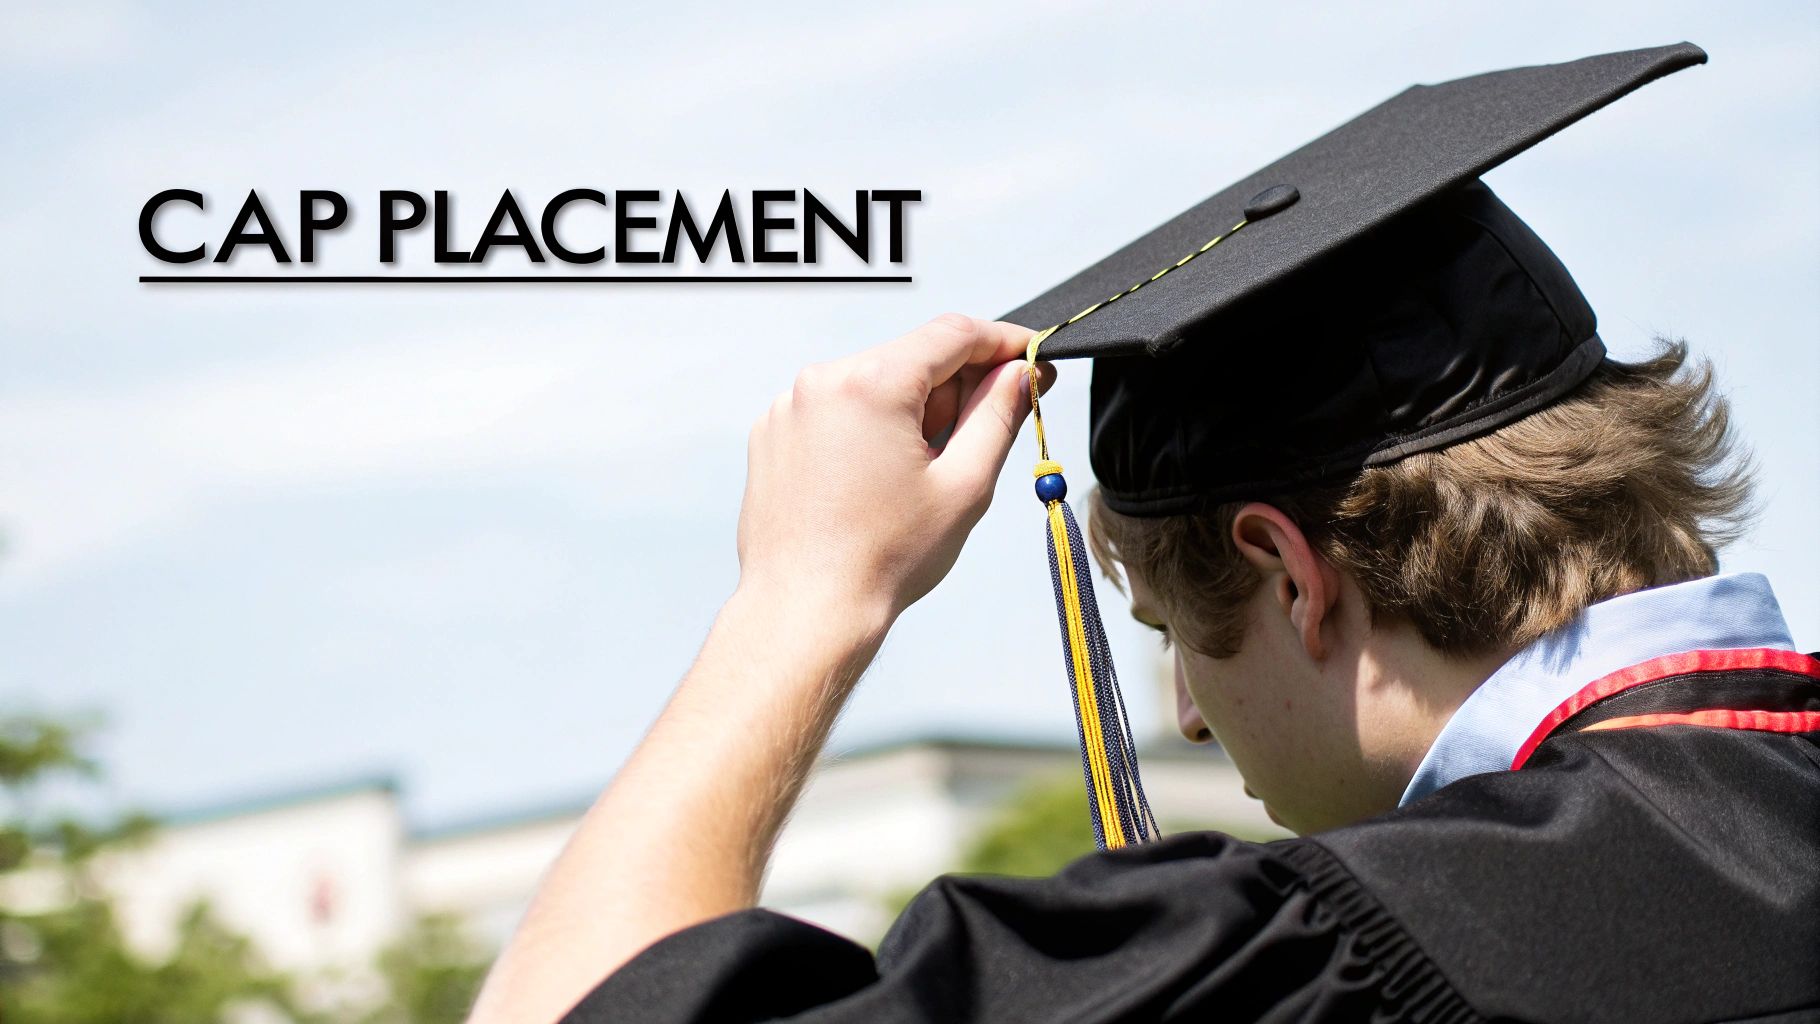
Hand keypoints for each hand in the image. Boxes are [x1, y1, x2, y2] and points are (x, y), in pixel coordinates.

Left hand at [736, 314, 1051, 623]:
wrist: (804, 611)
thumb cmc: (880, 561)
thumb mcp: (964, 484)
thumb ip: (999, 415)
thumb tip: (1020, 374)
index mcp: (871, 384)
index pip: (953, 334)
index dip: (1002, 342)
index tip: (1030, 358)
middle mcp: (822, 382)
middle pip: (911, 357)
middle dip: (955, 388)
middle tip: (978, 439)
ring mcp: (790, 407)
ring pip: (873, 383)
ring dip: (909, 411)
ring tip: (916, 478)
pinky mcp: (773, 434)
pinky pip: (836, 410)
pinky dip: (867, 429)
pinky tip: (876, 482)